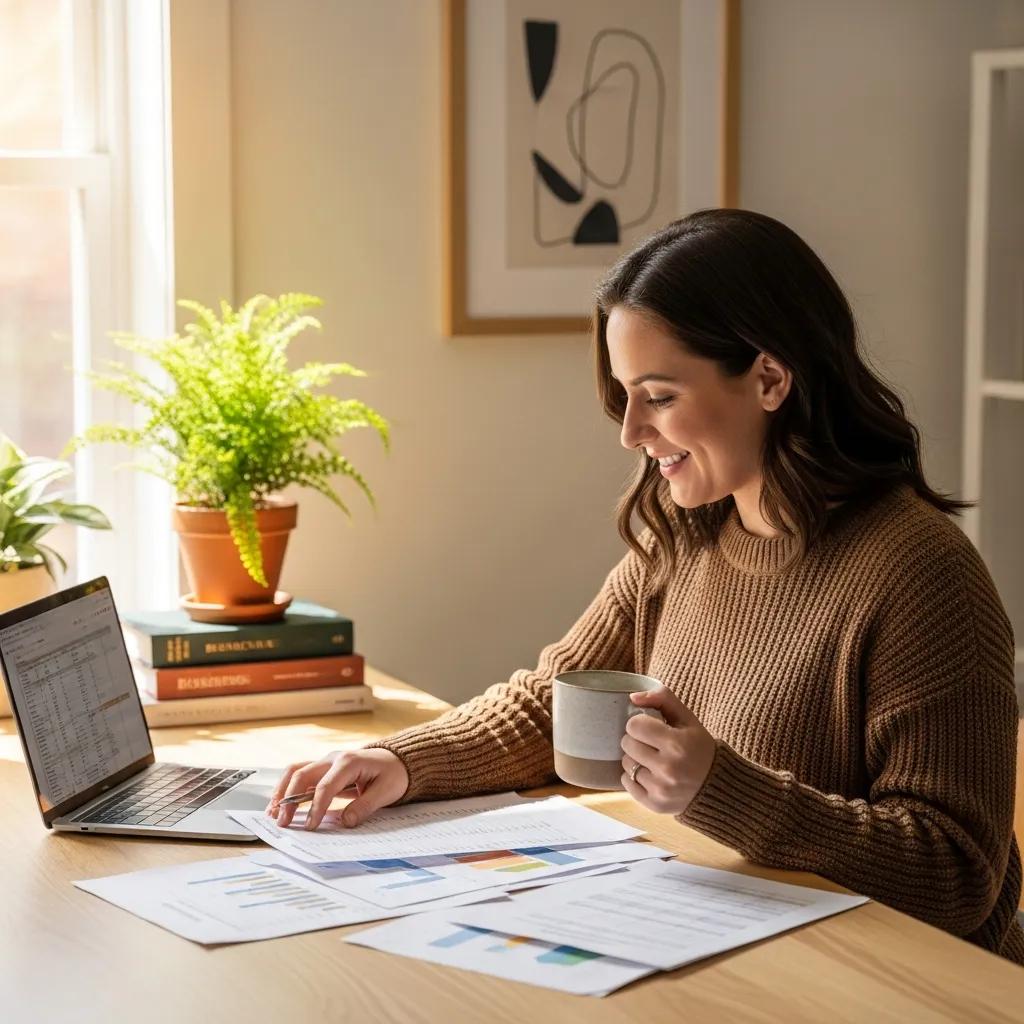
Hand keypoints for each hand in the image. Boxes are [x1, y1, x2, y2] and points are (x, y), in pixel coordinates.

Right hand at [266, 748, 409, 829]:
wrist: (398, 761)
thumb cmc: (393, 774)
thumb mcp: (387, 791)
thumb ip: (365, 806)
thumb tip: (345, 822)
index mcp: (349, 762)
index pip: (326, 786)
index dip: (316, 808)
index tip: (311, 826)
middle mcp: (333, 758)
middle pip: (303, 775)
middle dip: (290, 799)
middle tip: (283, 822)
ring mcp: (327, 762)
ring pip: (296, 771)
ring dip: (282, 791)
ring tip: (272, 812)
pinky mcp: (324, 769)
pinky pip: (300, 775)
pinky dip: (288, 788)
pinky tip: (280, 804)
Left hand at [620, 686, 715, 815]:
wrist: (718, 787)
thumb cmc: (700, 748)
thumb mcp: (688, 719)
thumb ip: (663, 698)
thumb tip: (633, 697)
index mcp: (677, 744)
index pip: (634, 726)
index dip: (639, 723)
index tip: (649, 726)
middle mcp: (668, 768)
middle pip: (627, 744)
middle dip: (636, 740)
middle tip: (650, 743)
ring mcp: (661, 789)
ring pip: (626, 764)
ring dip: (635, 758)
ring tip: (651, 759)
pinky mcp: (655, 804)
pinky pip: (626, 784)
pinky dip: (633, 777)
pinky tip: (648, 773)